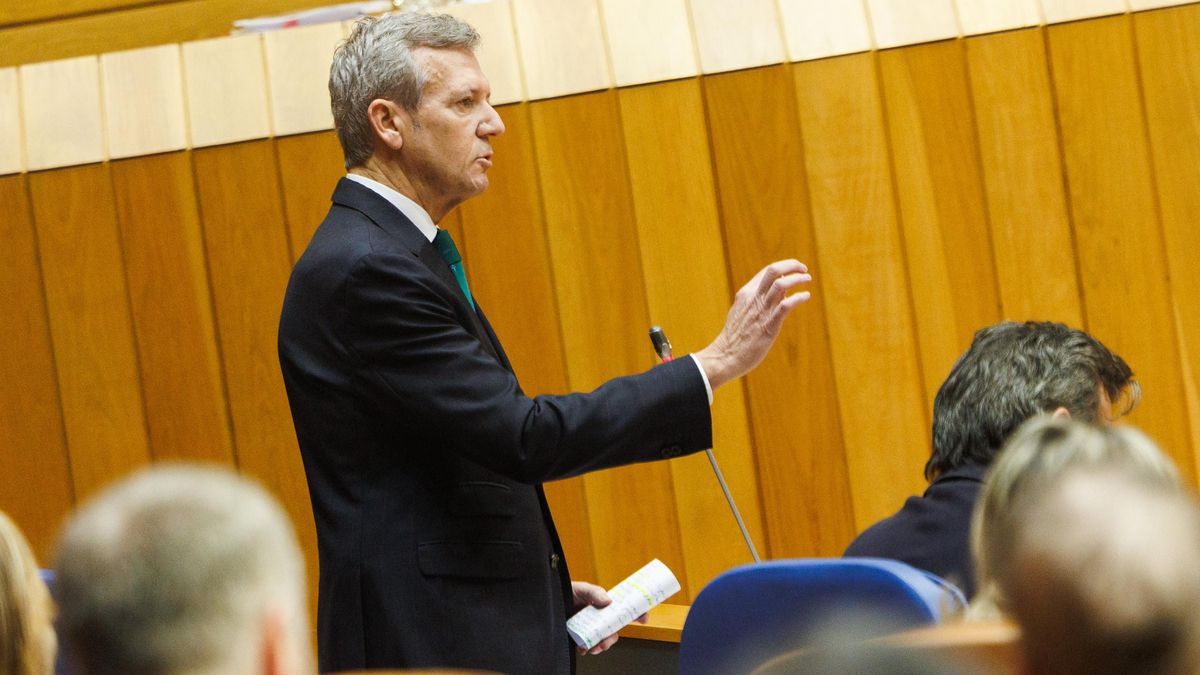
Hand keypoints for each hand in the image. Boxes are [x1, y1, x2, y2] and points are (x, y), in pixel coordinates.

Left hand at [571, 581, 647, 655]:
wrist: (547, 603)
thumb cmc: (566, 592)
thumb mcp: (580, 588)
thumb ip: (594, 592)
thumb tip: (608, 600)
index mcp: (604, 605)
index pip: (624, 609)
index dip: (637, 613)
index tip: (643, 619)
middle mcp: (599, 617)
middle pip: (615, 630)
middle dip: (613, 638)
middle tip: (606, 640)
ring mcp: (591, 628)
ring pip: (603, 640)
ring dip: (601, 646)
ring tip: (592, 647)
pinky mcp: (581, 636)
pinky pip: (589, 646)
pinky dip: (587, 649)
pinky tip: (582, 648)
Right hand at [695, 259, 811, 388]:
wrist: (726, 356)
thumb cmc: (736, 337)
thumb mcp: (743, 311)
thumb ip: (759, 300)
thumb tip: (781, 291)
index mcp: (746, 293)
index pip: (767, 272)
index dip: (784, 267)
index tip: (795, 269)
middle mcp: (753, 298)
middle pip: (773, 270)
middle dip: (791, 265)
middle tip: (803, 269)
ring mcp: (761, 311)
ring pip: (781, 285)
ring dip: (797, 278)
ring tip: (807, 279)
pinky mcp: (768, 325)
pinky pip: (786, 306)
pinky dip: (799, 298)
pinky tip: (806, 296)